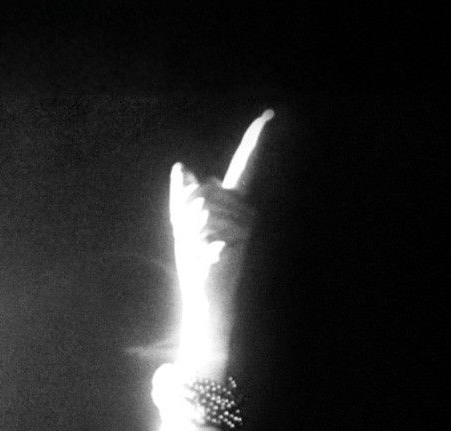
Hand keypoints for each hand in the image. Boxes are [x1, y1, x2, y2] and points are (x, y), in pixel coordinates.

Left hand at [170, 110, 269, 366]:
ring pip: (203, 210)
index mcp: (235, 201)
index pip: (247, 164)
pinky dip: (199, 247)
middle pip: (205, 190)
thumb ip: (183, 195)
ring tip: (203, 248)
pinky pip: (207, 232)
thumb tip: (182, 166)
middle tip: (194, 237)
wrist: (204, 294)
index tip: (269, 115)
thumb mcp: (184, 225)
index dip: (256, 140)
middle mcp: (246, 209)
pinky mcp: (238, 244)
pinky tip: (209, 259)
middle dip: (187, 212)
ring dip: (192, 231)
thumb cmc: (196, 261)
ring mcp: (245, 227)